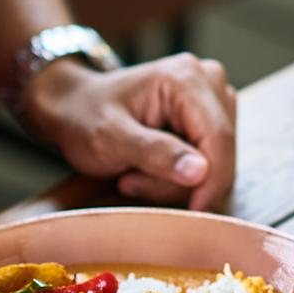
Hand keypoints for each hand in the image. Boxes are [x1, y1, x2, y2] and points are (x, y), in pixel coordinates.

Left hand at [21, 53, 236, 210]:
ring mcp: (211, 98)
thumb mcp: (109, 139)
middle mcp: (207, 81)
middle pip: (220, 153)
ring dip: (175, 182)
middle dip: (180, 182)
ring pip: (216, 162)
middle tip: (131, 182)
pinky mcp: (209, 118)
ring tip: (134, 173)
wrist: (73, 106)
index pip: (220, 138)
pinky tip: (147, 169)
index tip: (194, 214)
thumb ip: (154, 153)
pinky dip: (178, 177)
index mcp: (186, 78)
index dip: (213, 183)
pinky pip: (209, 163)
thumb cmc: (84, 117)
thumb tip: (201, 172)